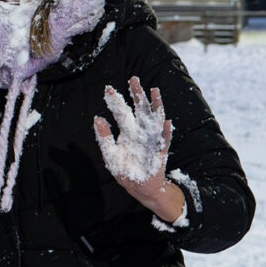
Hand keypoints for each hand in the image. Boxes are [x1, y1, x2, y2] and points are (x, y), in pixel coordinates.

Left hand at [94, 77, 183, 220]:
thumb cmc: (124, 170)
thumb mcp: (110, 154)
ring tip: (154, 90)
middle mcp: (140, 132)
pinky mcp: (160, 152)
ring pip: (155, 119)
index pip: (121, 112)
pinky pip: (164, 141)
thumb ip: (104, 137)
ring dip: (156, 105)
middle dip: (137, 94)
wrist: (139, 188)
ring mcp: (151, 140)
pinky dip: (166, 133)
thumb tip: (97, 118)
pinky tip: (168, 123)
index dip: (115, 100)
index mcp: (127, 132)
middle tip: (133, 78)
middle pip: (140, 109)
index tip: (108, 88)